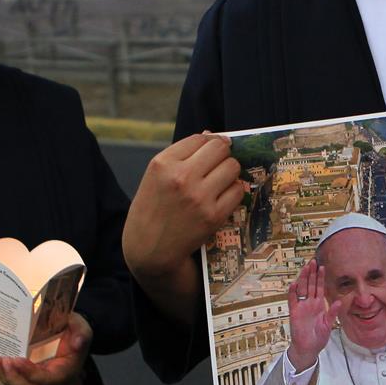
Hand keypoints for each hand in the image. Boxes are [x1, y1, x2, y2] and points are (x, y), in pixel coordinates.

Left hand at [0, 314, 93, 384]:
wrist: (66, 329)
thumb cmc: (74, 328)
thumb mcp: (82, 326)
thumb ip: (82, 332)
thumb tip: (79, 342)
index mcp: (66, 371)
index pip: (49, 380)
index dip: (32, 374)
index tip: (17, 360)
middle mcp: (51, 379)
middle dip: (13, 378)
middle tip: (0, 361)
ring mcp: (38, 378)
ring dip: (4, 376)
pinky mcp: (28, 374)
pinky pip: (14, 378)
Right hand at [122, 132, 246, 282]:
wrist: (149, 249)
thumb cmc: (152, 209)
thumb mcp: (156, 176)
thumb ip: (181, 154)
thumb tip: (212, 135)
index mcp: (163, 163)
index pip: (200, 138)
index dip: (208, 144)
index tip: (209, 153)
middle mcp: (181, 177)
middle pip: (220, 148)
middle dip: (222, 155)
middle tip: (217, 166)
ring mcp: (198, 197)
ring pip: (232, 167)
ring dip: (229, 172)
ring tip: (219, 182)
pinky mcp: (213, 215)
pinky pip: (237, 191)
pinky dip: (233, 192)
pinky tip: (222, 197)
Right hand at [284, 259, 342, 371]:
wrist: (309, 348)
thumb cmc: (318, 338)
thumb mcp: (328, 324)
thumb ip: (332, 313)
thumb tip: (338, 302)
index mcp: (319, 305)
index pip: (319, 288)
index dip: (320, 278)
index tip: (322, 267)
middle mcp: (310, 304)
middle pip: (310, 285)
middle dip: (311, 273)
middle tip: (313, 261)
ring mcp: (302, 307)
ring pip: (302, 289)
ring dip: (303, 279)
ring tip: (305, 268)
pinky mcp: (294, 313)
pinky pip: (292, 300)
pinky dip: (293, 293)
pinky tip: (294, 284)